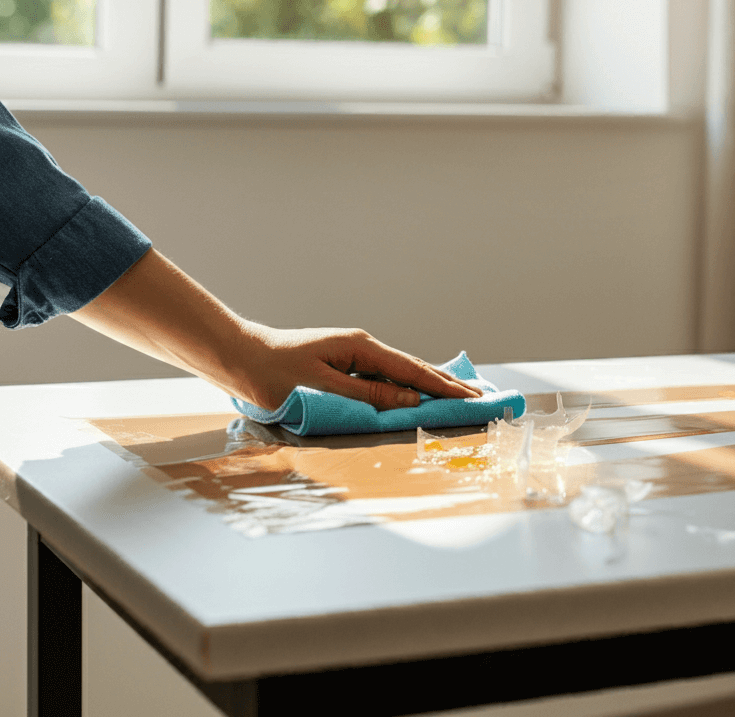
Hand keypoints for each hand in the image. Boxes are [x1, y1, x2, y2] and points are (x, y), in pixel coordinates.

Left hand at [234, 324, 483, 411]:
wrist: (240, 357)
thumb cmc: (273, 374)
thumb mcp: (322, 388)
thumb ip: (367, 396)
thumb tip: (410, 401)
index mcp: (360, 348)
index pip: (411, 371)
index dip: (443, 387)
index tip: (471, 398)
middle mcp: (362, 347)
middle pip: (413, 368)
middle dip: (446, 384)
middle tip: (478, 397)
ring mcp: (354, 354)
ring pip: (400, 372)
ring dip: (430, 385)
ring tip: (458, 394)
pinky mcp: (344, 364)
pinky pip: (385, 377)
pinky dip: (407, 385)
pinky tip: (417, 392)